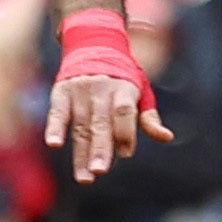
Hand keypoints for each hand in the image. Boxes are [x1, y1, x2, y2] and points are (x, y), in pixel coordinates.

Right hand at [42, 71, 172, 181]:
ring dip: (81, 153)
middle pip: (101, 123)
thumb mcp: (141, 92)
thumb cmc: (122, 78)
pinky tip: (54, 143)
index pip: (124, 111)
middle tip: (100, 171)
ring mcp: (80, 91)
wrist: (94, 44)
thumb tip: (167, 138)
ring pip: (80, 126)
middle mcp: (101, 89)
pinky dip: (55, 127)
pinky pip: (58, 112)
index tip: (126, 153)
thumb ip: (149, 118)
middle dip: (100, 148)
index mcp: (124, 88)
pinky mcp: (61, 92)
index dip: (125, 132)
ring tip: (85, 177)